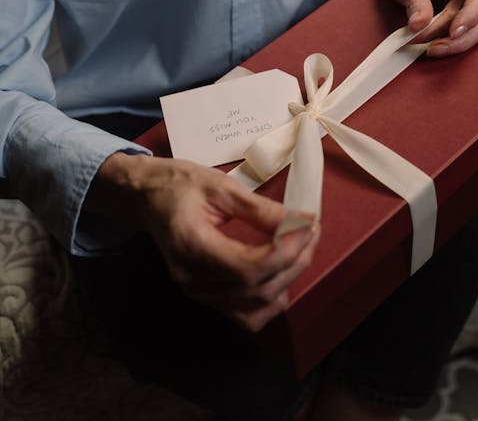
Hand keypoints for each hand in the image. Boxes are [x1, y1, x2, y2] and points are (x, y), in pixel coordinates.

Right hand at [89, 153, 319, 331]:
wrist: (145, 195)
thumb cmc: (178, 183)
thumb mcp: (221, 186)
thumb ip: (262, 210)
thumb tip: (302, 221)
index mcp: (192, 246)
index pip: (250, 267)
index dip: (286, 252)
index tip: (308, 225)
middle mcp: (192, 279)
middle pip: (257, 289)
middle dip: (294, 262)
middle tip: (311, 230)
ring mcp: (196, 291)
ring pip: (254, 306)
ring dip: (286, 280)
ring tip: (300, 248)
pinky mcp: (203, 295)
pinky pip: (243, 314)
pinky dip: (268, 299)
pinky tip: (280, 275)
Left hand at [372, 0, 477, 55]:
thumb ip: (416, 4)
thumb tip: (419, 27)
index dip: (471, 14)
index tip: (454, 32)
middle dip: (457, 36)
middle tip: (433, 47)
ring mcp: (464, 4)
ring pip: (474, 30)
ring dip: (453, 44)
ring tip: (430, 50)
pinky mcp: (456, 18)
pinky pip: (461, 35)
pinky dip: (448, 44)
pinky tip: (433, 48)